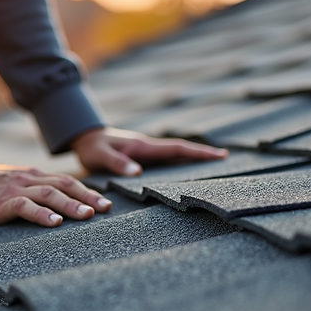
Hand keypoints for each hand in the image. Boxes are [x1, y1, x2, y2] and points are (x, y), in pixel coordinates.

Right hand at [0, 166, 111, 226]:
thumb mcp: (16, 187)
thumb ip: (34, 194)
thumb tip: (57, 211)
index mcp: (34, 177)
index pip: (67, 181)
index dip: (88, 191)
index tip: (105, 202)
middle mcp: (30, 180)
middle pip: (65, 185)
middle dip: (88, 196)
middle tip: (106, 208)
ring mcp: (16, 190)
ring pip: (49, 194)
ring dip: (70, 205)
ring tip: (88, 215)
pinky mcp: (2, 202)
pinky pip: (25, 206)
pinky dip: (42, 214)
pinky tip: (54, 223)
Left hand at [71, 127, 227, 176]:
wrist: (84, 137)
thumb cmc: (92, 148)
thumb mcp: (101, 156)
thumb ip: (117, 163)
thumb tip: (137, 173)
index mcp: (144, 146)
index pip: (176, 148)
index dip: (197, 152)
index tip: (219, 154)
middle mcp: (149, 148)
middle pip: (181, 151)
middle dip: (202, 154)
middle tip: (225, 158)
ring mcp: (147, 152)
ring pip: (174, 155)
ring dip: (192, 158)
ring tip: (213, 166)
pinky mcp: (142, 157)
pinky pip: (165, 160)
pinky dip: (179, 163)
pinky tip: (185, 172)